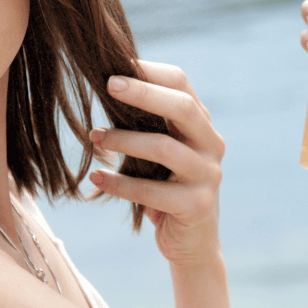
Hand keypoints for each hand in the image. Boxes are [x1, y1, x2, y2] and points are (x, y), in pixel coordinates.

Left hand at [88, 60, 225, 266]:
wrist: (191, 242)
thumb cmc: (166, 186)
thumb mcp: (160, 150)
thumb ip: (145, 123)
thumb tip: (105, 84)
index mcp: (202, 125)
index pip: (182, 85)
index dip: (150, 73)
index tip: (115, 65)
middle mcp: (212, 145)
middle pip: (183, 108)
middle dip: (144, 93)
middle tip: (108, 84)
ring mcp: (209, 176)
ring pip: (165, 148)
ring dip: (125, 140)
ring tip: (95, 137)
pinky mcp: (196, 206)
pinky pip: (152, 191)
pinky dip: (120, 183)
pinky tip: (97, 176)